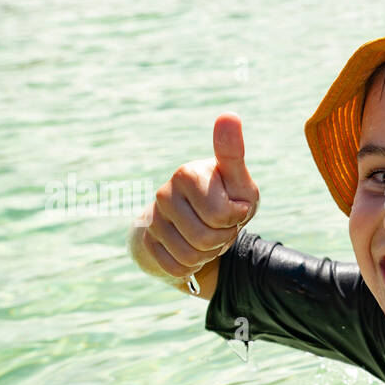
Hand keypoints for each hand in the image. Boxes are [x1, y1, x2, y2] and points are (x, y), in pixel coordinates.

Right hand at [133, 112, 259, 279]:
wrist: (196, 224)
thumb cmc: (225, 198)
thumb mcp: (238, 181)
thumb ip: (233, 154)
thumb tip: (228, 115)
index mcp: (186, 174)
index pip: (222, 215)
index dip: (236, 219)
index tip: (234, 207)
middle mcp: (164, 194)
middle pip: (206, 238)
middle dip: (223, 239)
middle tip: (221, 225)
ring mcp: (152, 220)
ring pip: (191, 256)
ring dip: (209, 253)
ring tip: (209, 236)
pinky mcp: (146, 244)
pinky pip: (177, 268)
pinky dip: (193, 267)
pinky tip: (192, 250)